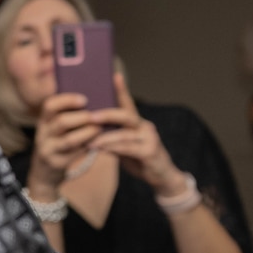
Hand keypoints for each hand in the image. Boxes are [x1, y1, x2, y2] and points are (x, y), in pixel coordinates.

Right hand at [28, 92, 103, 195]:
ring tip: (99, 129)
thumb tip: (94, 102)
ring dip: (87, 133)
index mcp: (43, 120)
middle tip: (96, 116)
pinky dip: (88, 147)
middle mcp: (43, 134)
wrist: (45, 171)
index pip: (50, 105)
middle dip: (82, 118)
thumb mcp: (55, 128)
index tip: (84, 100)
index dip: (67, 100)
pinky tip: (98, 143)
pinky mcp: (57, 163)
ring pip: (69, 140)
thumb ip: (67, 115)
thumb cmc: (57, 142)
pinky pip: (75, 154)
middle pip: (61, 122)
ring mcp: (49, 150)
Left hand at [90, 75, 188, 196]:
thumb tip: (92, 130)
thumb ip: (113, 137)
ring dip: (105, 137)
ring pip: (124, 134)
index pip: (128, 103)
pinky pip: (128, 148)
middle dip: (107, 115)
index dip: (121, 89)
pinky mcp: (150, 152)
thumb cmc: (140, 160)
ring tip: (89, 140)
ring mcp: (149, 139)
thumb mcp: (125, 147)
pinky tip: (100, 150)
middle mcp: (145, 127)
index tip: (114, 75)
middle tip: (91, 117)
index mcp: (138, 123)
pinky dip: (113, 148)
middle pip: (126, 115)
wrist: (162, 177)